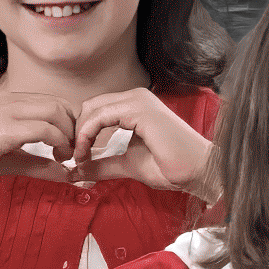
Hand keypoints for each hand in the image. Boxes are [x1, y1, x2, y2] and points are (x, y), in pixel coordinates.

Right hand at [0, 90, 81, 199]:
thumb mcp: (9, 160)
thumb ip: (38, 164)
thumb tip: (66, 174)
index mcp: (9, 101)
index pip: (54, 102)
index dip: (69, 125)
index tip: (69, 149)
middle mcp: (10, 100)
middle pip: (61, 104)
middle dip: (74, 129)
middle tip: (71, 154)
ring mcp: (6, 111)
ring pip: (57, 113)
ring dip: (69, 137)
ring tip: (65, 158)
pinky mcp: (5, 128)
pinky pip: (45, 129)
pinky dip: (60, 145)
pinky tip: (57, 160)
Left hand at [70, 88, 218, 199]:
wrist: (197, 171)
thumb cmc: (171, 167)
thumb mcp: (127, 165)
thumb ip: (102, 164)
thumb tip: (75, 171)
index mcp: (134, 106)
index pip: (95, 110)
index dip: (81, 132)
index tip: (75, 158)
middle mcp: (135, 97)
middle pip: (89, 106)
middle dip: (76, 132)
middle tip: (72, 158)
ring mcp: (138, 100)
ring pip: (91, 109)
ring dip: (79, 135)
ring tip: (78, 159)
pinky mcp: (139, 109)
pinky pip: (100, 117)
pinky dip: (86, 135)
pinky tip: (84, 153)